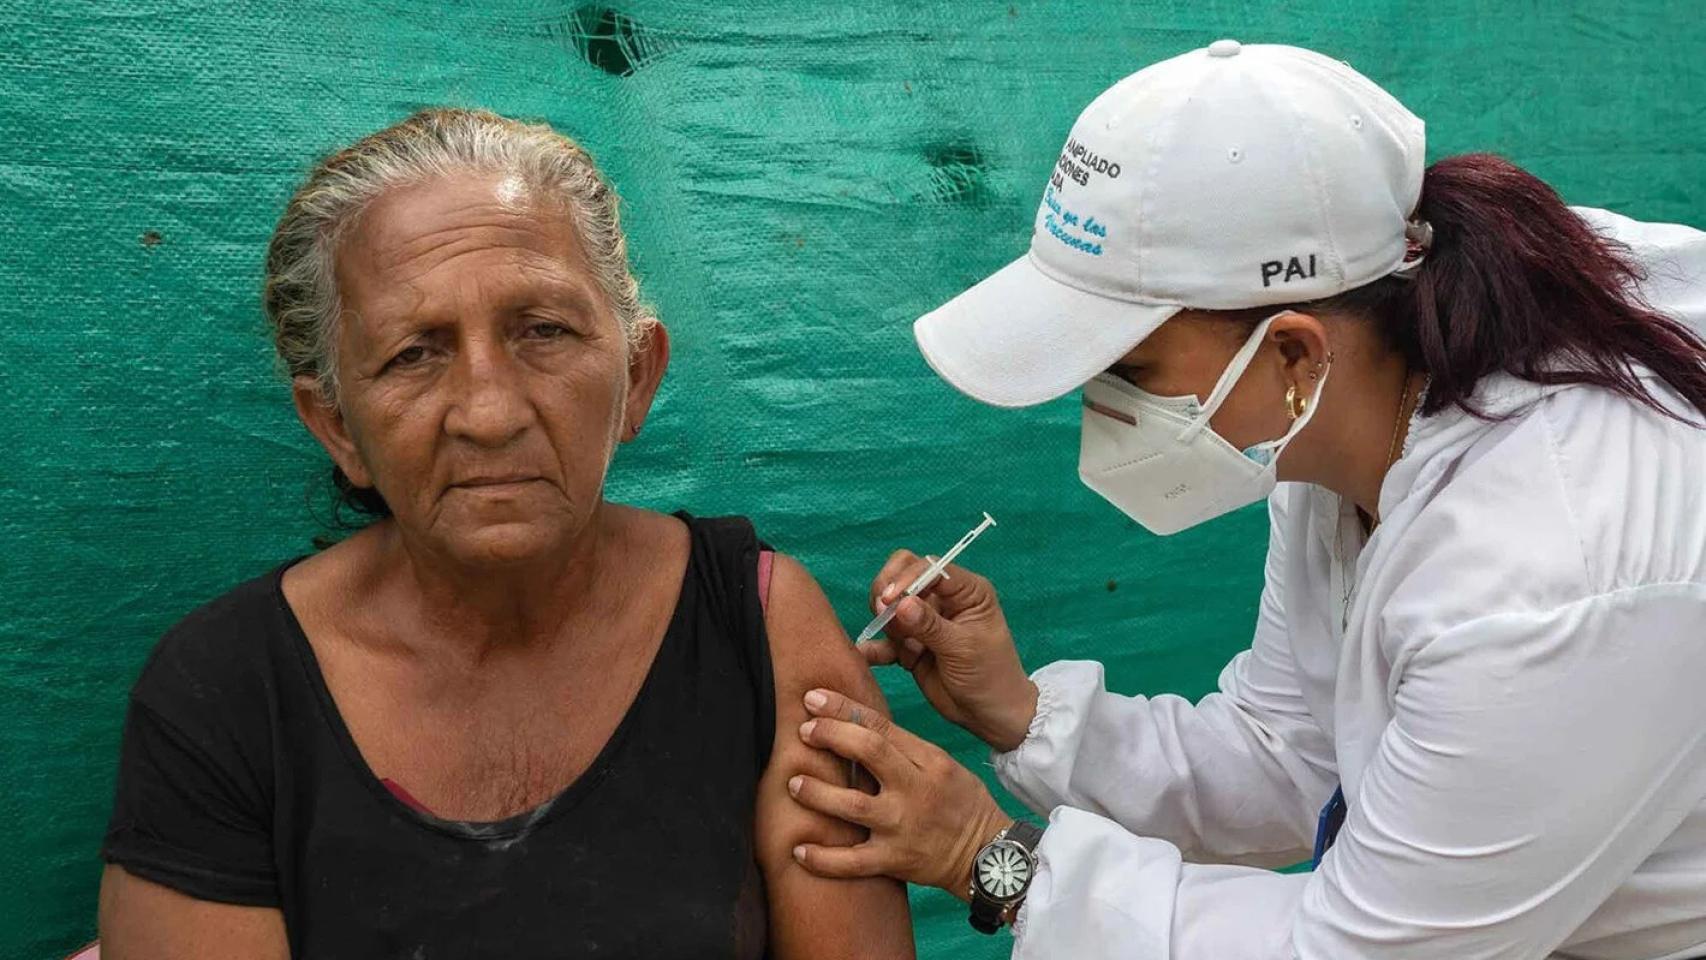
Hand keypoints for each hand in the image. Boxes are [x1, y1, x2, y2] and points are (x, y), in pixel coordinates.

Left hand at [789, 688, 1011, 899]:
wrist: (989, 855)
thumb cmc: (961, 803)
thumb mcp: (943, 765)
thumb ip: (903, 748)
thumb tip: (854, 726)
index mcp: (929, 761)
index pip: (882, 726)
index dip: (844, 709)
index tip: (813, 699)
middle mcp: (915, 791)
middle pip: (869, 753)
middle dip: (831, 737)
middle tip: (803, 731)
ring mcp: (903, 828)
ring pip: (854, 807)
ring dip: (818, 793)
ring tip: (794, 783)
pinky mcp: (895, 861)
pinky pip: (853, 863)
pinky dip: (824, 858)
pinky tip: (799, 850)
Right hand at [861, 551, 1038, 751]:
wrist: (989, 715)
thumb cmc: (990, 675)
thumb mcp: (963, 648)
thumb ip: (930, 625)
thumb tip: (900, 603)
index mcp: (966, 591)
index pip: (929, 568)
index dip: (906, 578)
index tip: (888, 600)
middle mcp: (943, 600)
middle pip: (903, 577)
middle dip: (888, 594)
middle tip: (882, 615)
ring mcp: (924, 622)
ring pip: (890, 607)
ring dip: (886, 624)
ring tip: (900, 649)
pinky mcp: (910, 644)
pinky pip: (885, 639)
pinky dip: (876, 646)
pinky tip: (867, 655)